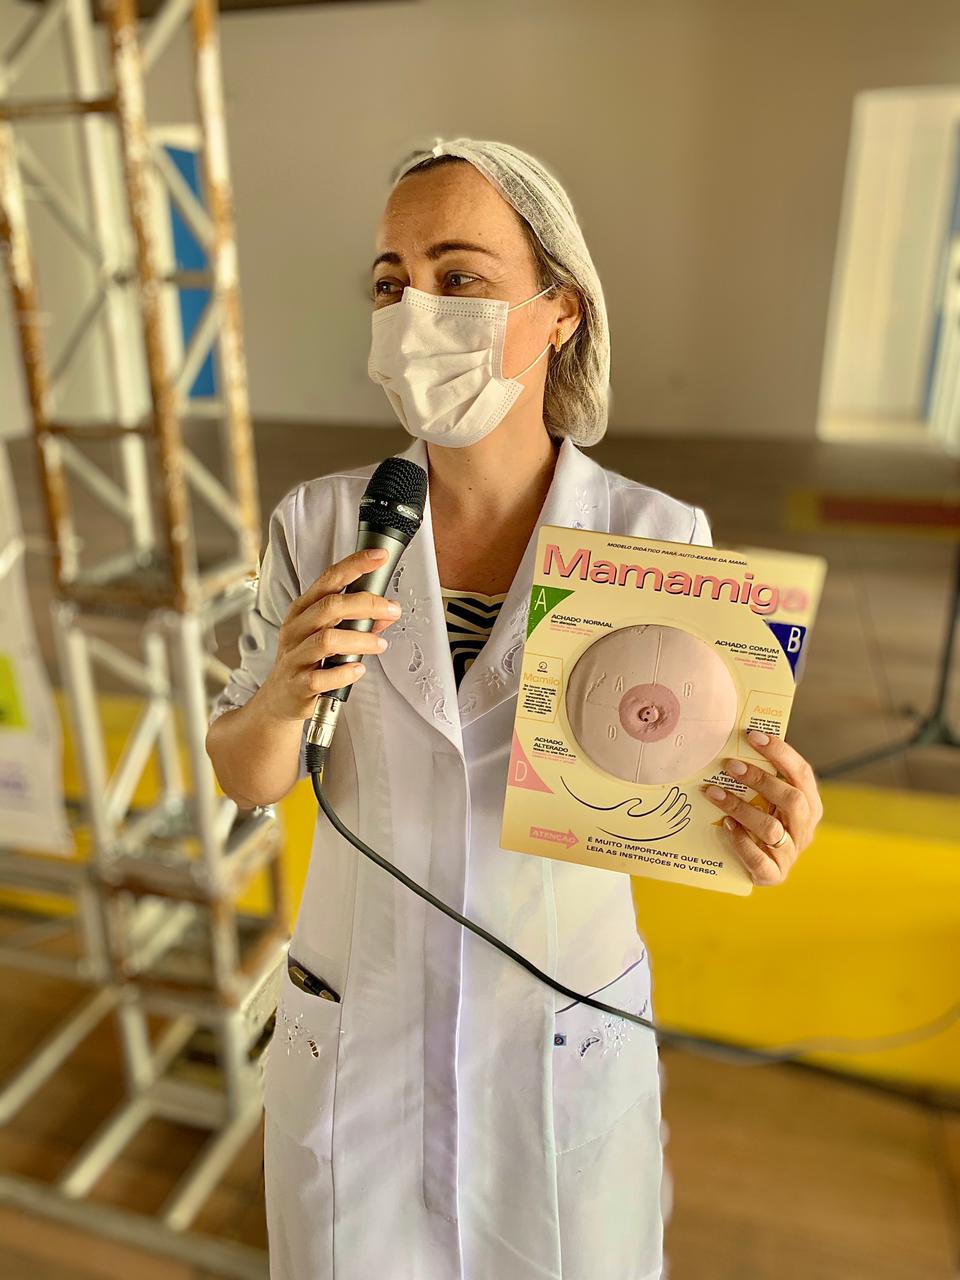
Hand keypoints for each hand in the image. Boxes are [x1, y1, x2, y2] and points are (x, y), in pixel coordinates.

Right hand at [259, 547, 402, 721]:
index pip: (328, 579)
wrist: (280, 698)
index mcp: (302, 610)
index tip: (378, 556)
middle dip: (366, 604)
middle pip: (330, 607)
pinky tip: (357, 669)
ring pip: (327, 639)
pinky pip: (322, 676)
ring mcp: (295, 656)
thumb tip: (387, 612)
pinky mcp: (299, 684)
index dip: (354, 565)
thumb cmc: (305, 660)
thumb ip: (356, 622)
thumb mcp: (327, 635)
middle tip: (391, 610)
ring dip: (360, 640)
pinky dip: (345, 672)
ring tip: (379, 644)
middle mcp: (296, 629)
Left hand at [700, 730, 822, 886]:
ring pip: (771, 828)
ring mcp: (791, 853)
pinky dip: (740, 841)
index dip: (780, 752)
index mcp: (809, 804)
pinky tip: (724, 826)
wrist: (754, 866)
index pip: (801, 773)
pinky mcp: (774, 875)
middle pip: (792, 800)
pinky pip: (759, 860)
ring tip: (713, 793)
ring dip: (740, 808)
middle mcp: (805, 828)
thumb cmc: (757, 822)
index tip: (752, 735)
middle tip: (730, 765)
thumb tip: (732, 742)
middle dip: (760, 779)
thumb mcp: (765, 799)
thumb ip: (759, 778)